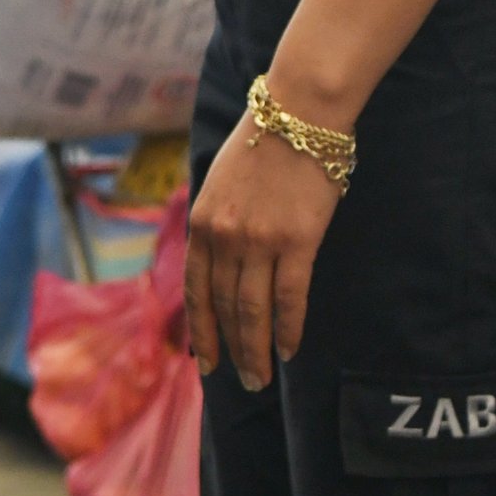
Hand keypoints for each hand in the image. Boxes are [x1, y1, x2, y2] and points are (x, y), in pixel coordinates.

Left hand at [185, 91, 348, 389]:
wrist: (299, 114)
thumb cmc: (263, 146)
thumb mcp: (220, 185)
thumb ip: (217, 226)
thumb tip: (219, 268)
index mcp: (201, 223)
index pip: (196, 290)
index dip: (201, 330)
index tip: (205, 361)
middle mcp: (224, 236)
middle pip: (225, 308)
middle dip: (232, 350)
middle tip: (244, 380)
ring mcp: (258, 240)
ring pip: (253, 310)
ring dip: (257, 349)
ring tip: (262, 377)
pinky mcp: (296, 240)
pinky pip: (290, 297)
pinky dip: (288, 328)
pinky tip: (288, 349)